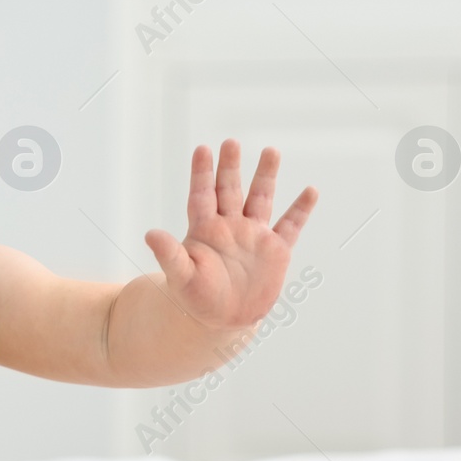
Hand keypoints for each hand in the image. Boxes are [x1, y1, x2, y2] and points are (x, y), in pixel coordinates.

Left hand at [143, 139, 317, 330]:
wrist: (223, 318)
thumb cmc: (196, 297)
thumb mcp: (180, 276)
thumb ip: (169, 254)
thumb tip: (150, 234)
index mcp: (205, 229)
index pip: (203, 195)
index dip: (202, 173)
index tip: (203, 149)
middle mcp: (230, 226)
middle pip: (230, 189)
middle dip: (231, 167)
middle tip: (231, 142)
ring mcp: (254, 235)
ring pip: (261, 199)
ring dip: (266, 176)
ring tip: (270, 151)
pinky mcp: (275, 250)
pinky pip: (291, 225)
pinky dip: (301, 209)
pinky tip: (310, 191)